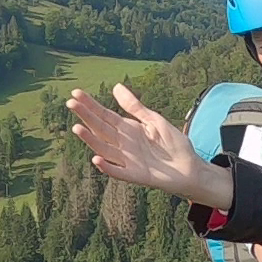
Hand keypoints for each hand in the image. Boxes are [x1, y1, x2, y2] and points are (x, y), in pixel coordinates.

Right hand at [66, 85, 233, 209]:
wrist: (190, 167)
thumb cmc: (173, 144)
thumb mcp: (154, 120)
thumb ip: (134, 107)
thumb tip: (115, 86)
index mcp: (128, 129)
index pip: (105, 115)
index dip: (91, 105)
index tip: (76, 94)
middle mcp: (124, 144)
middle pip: (101, 128)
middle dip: (86, 116)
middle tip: (70, 104)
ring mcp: (128, 160)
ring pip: (104, 149)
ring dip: (91, 140)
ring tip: (77, 128)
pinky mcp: (136, 175)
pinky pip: (119, 172)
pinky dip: (108, 167)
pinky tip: (96, 160)